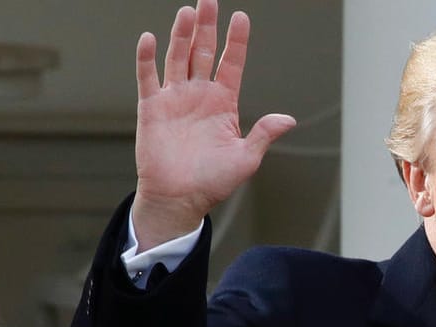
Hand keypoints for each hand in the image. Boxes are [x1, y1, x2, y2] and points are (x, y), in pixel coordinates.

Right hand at [132, 0, 294, 246]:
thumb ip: (263, 134)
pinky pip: (148, 77)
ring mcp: (174, 98)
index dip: (237, 41)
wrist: (180, 198)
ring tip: (188, 12)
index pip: (231, 64)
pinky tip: (150, 38)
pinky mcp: (151, 107)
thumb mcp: (246, 159)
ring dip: (182, 35)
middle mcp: (199, 95)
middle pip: (204, 52)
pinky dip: (147, 58)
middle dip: (208, 26)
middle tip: (209, 0)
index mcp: (223, 104)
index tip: (241, 18)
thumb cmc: (213, 182)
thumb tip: (288, 119)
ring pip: (178, 57)